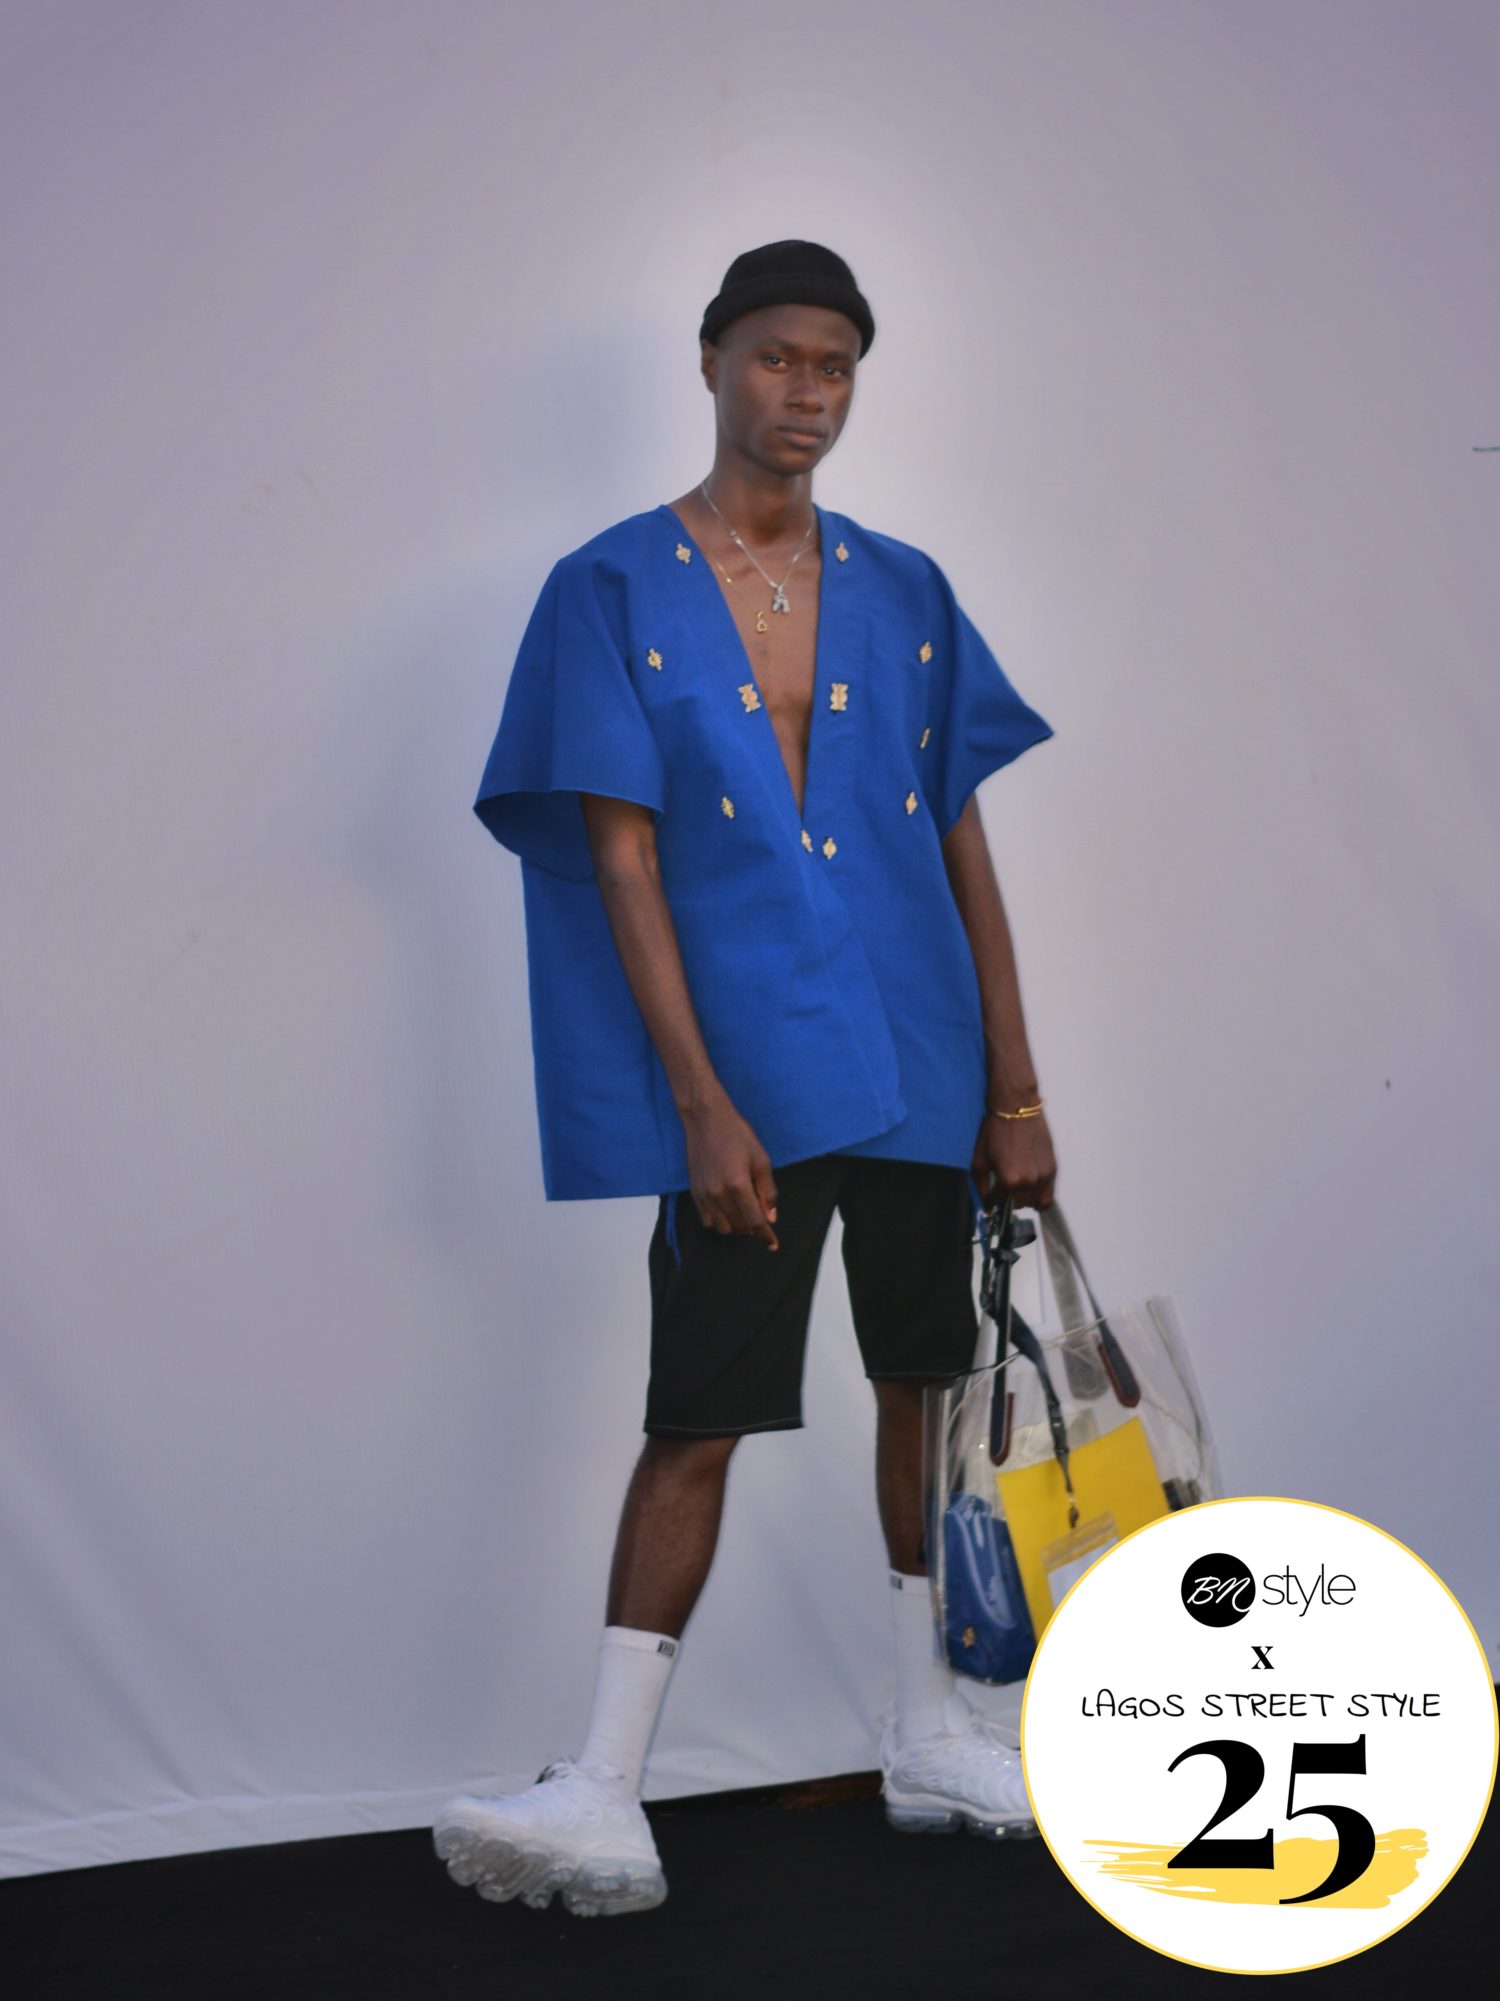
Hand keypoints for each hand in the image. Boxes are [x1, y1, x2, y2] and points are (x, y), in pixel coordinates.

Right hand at [680, 1095, 779, 1249]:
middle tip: (760, 1216)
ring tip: (744, 1214)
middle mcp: (718, 1194)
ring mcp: (704, 1194)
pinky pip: (706, 1220)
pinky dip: (719, 1222)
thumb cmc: (736, 1135)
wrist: (706, 1120)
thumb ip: (767, 1192)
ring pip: (722, 1228)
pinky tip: (728, 1210)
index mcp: (738, 1185)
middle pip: (739, 1228)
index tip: (773, 1244)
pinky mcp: (694, 1192)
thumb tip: (770, 1217)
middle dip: (752, 1228)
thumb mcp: (761, 1160)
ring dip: (736, 1227)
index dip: (766, 1236)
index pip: (755, 1222)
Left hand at [971, 1105, 1055, 1211]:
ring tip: (1015, 1189)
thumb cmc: (997, 1129)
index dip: (990, 1202)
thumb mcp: (979, 1158)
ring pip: (1032, 1202)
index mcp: (1008, 1180)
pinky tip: (1032, 1195)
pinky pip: (1048, 1197)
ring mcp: (1043, 1176)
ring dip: (1022, 1199)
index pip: (997, 1203)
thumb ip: (980, 1184)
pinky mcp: (1052, 1169)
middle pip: (1015, 1205)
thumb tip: (984, 1199)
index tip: (989, 1200)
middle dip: (1006, 1200)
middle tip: (1001, 1191)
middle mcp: (1028, 1181)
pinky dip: (1040, 1199)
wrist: (1016, 1108)